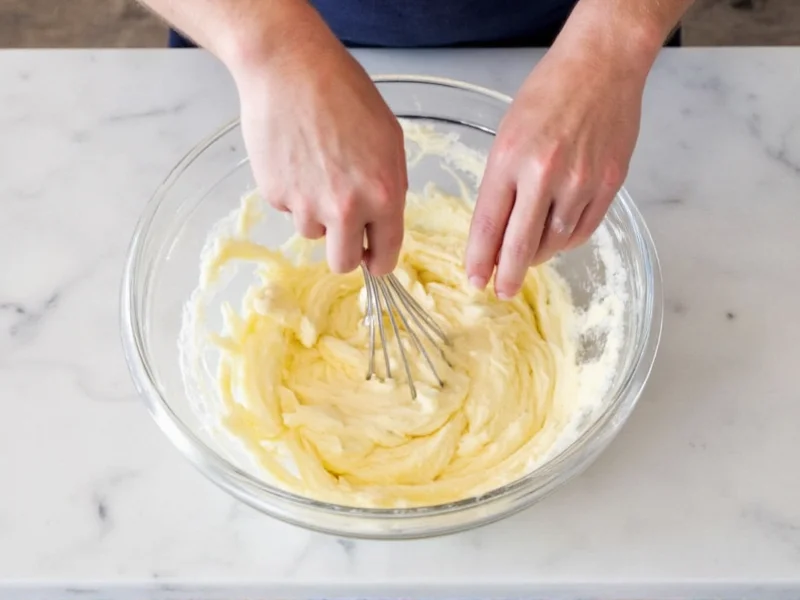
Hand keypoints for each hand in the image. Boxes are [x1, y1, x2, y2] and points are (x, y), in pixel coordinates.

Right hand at [232, 13, 406, 274]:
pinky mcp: (275, 196)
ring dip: (317, 213)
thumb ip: (390, 186)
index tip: (373, 261)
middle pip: (342, 263)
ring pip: (313, 233)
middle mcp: (345, 209)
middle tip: (344, 231)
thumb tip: (382, 220)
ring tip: (316, 169)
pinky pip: (289, 209)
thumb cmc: (344, 93)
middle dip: (345, 252)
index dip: (379, 262)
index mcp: (383, 196)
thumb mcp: (388, 139)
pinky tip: (296, 157)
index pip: (385, 256)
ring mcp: (306, 205)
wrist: (290, 68)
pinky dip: (293, 192)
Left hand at [465, 42, 646, 298]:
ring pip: (555, 242)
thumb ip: (501, 185)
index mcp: (509, 159)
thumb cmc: (547, 95)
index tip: (475, 279)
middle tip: (501, 291)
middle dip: (508, 275)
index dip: (480, 259)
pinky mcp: (609, 184)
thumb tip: (496, 233)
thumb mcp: (507, 137)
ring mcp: (580, 181)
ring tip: (528, 259)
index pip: (488, 225)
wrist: (601, 66)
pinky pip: (583, 230)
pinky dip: (566, 241)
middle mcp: (544, 174)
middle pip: (521, 244)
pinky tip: (555, 240)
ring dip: (538, 256)